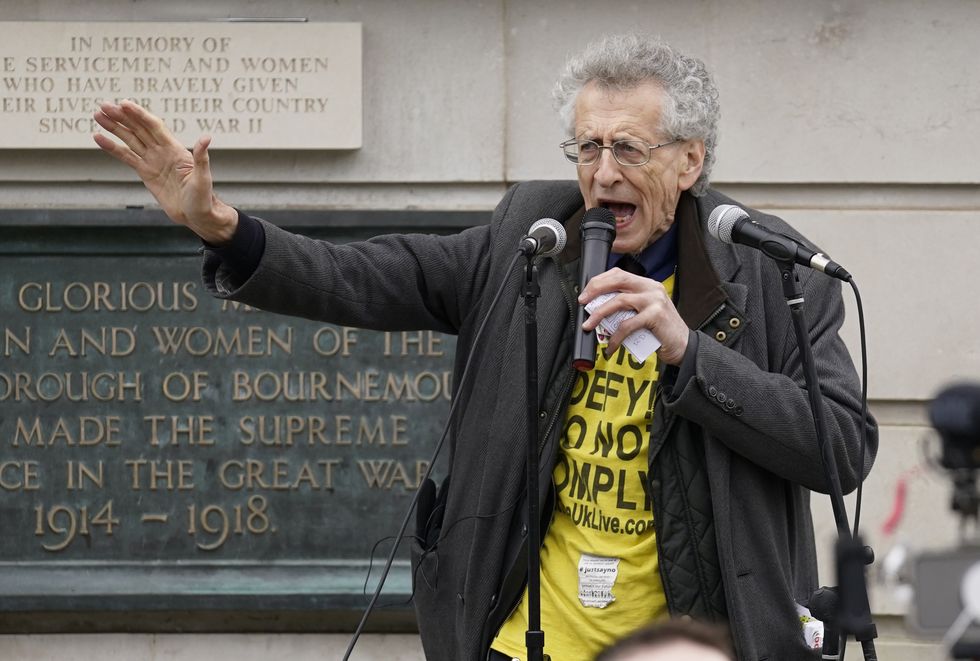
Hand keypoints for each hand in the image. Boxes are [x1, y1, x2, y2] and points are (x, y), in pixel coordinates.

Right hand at [93, 100, 237, 243]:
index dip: (139, 115)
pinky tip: (98, 138)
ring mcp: (152, 160)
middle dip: (122, 117)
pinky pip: (126, 157)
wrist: (196, 216)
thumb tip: (206, 138)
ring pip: (130, 139)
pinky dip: (112, 148)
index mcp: (175, 149)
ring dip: (114, 127)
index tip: (124, 104)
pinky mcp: (145, 172)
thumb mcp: (202, 178)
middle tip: (103, 105)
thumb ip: (201, 158)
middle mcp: (162, 151)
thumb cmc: (203, 198)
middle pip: (139, 129)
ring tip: (97, 114)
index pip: (154, 127)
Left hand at [578, 268, 689, 365]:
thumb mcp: (643, 313)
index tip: (586, 293)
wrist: (684, 347)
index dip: (599, 281)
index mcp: (647, 285)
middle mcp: (651, 288)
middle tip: (582, 302)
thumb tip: (597, 310)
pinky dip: (615, 337)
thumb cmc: (660, 332)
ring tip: (589, 325)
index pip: (619, 274)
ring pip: (618, 301)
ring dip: (599, 314)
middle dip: (595, 289)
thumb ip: (627, 308)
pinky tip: (611, 346)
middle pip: (617, 280)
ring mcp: (654, 300)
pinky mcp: (655, 316)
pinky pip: (627, 325)